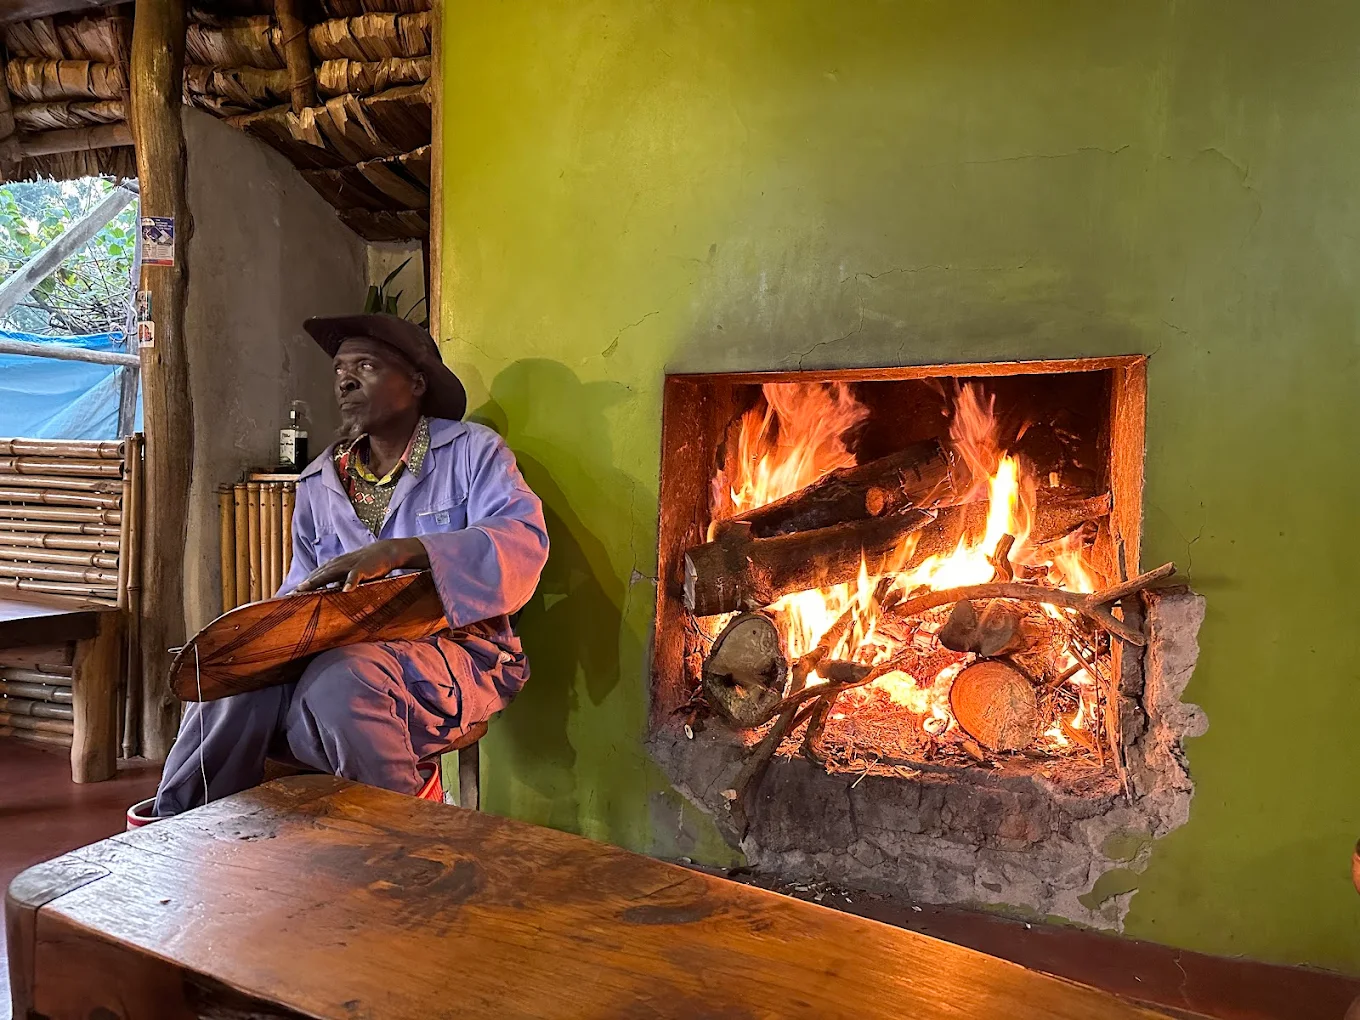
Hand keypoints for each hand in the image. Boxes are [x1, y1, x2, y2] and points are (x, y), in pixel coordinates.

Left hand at [295, 538, 429, 592]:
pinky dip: (350, 582)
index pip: (314, 576)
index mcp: (333, 567)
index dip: (302, 585)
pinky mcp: (363, 568)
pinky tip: (346, 590)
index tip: (289, 596)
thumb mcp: (348, 574)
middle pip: (317, 575)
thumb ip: (337, 583)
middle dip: (304, 584)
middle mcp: (337, 565)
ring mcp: (349, 566)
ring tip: (306, 589)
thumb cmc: (365, 565)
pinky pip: (355, 576)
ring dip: (318, 581)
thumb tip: (326, 595)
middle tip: (291, 594)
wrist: (384, 552)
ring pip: (330, 573)